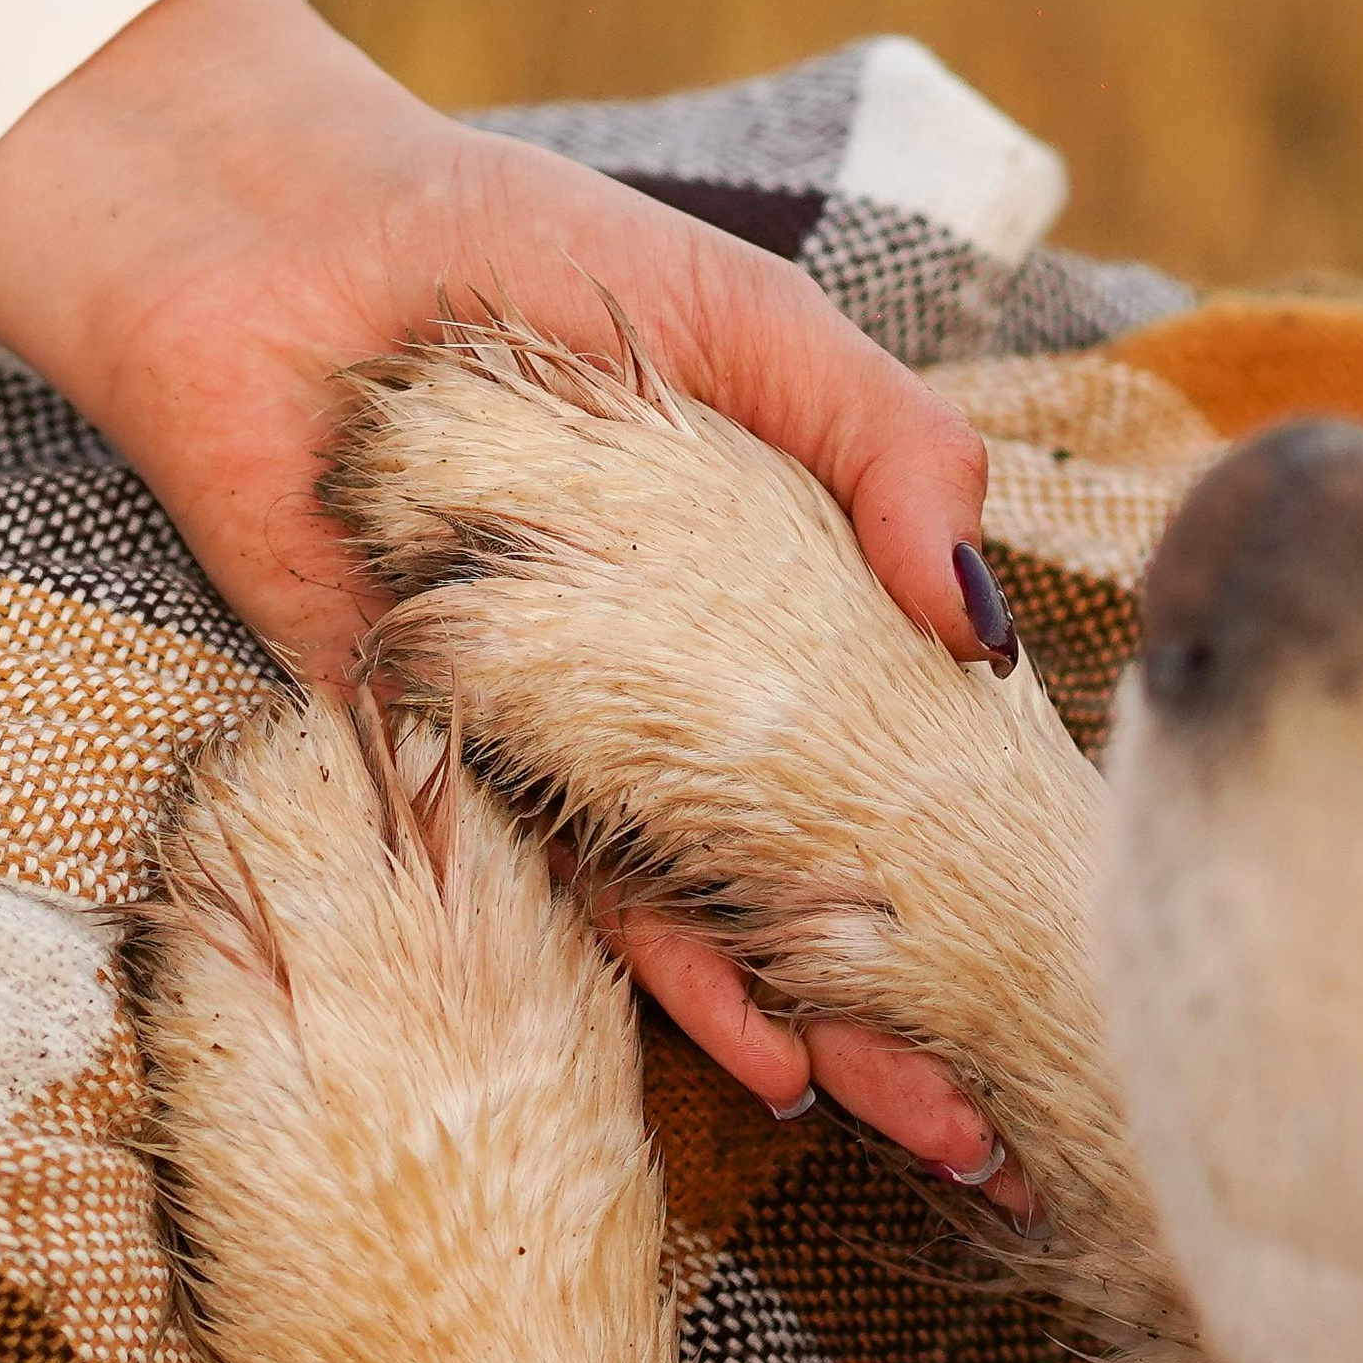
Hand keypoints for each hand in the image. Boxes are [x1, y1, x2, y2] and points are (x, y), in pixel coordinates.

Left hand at [0, 0, 1029, 1194]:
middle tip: (1032, 1090)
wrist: (276, 255)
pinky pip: (567, 891)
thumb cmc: (513, 250)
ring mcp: (569, 732)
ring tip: (925, 1111)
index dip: (988, 814)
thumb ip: (884, 447)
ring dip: (818, 1012)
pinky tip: (760, 1049)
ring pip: (713, 895)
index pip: (901, 716)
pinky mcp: (447, 762)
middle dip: (924, 964)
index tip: (1086, 918)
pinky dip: (668, 973)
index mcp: (761, 570)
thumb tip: (986, 630)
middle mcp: (674, 674)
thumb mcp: (750, 328)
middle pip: (818, 836)